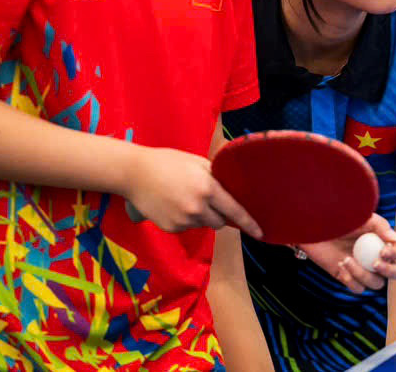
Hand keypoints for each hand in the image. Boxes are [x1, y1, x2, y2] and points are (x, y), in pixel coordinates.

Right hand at [124, 146, 262, 237]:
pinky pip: (187, 227)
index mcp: (207, 188)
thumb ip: (217, 176)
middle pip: (220, 222)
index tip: (260, 232)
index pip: (234, 210)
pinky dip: (185, 219)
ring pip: (203, 224)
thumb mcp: (197, 162)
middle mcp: (197, 208)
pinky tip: (173, 204)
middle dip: (219, 214)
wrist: (134, 173)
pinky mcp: (170, 228)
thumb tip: (234, 188)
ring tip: (184, 197)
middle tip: (207, 199)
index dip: (249, 222)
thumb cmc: (168, 162)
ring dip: (201, 216)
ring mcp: (183, 220)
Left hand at [295, 213, 395, 293]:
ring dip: (363, 274)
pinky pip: (358, 288)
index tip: (384, 250)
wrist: (313, 225)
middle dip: (390, 271)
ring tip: (346, 259)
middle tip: (375, 264)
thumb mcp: (361, 216)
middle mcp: (377, 255)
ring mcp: (363, 268)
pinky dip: (350, 280)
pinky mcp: (348, 277)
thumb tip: (394, 240)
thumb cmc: (338, 216)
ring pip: (376, 284)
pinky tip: (340, 264)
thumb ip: (380, 226)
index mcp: (383, 239)